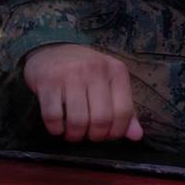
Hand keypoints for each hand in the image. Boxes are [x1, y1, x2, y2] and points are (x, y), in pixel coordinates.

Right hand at [23, 44, 142, 142]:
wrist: (52, 49)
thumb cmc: (85, 70)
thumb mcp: (110, 82)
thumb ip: (124, 108)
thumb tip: (136, 135)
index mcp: (116, 71)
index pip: (124, 112)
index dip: (116, 132)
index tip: (106, 135)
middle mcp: (95, 70)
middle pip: (101, 119)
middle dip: (94, 136)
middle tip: (88, 135)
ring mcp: (71, 74)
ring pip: (78, 121)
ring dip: (74, 135)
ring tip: (72, 133)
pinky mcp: (48, 81)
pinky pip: (53, 117)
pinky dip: (56, 129)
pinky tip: (57, 126)